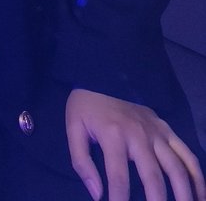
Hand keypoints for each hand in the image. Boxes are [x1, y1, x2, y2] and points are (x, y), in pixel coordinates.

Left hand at [66, 88, 205, 200]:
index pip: (119, 176)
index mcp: (114, 135)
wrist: (101, 78)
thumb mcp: (73, 130)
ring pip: (177, 167)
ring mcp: (157, 132)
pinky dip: (197, 176)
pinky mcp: (167, 130)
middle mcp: (139, 134)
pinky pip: (186, 154)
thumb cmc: (86, 109)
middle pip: (153, 176)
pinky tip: (200, 195)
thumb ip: (82, 163)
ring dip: (184, 193)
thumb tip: (97, 194)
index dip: (120, 199)